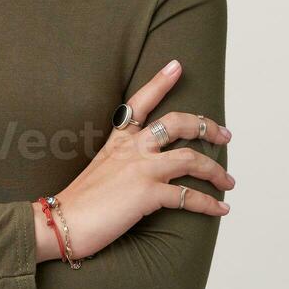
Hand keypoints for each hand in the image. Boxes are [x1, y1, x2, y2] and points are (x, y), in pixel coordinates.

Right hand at [40, 60, 233, 260]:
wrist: (60, 222)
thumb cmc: (79, 202)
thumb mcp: (100, 169)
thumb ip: (122, 162)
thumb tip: (142, 169)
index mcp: (118, 140)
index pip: (140, 102)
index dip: (160, 82)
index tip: (177, 66)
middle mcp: (131, 149)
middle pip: (176, 123)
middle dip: (206, 126)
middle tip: (224, 134)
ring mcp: (140, 169)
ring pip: (190, 158)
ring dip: (215, 171)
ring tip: (228, 181)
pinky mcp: (146, 194)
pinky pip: (187, 196)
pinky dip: (209, 203)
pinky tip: (221, 209)